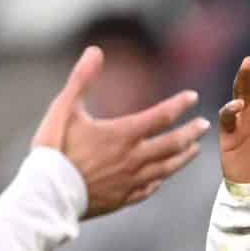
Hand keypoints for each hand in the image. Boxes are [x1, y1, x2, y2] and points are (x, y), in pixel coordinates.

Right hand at [32, 46, 207, 217]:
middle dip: (190, 132)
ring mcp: (129, 182)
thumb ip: (82, 78)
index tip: (192, 97)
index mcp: (123, 134)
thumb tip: (95, 50)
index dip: (179, 104)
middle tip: (204, 125)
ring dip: (183, 157)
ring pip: (166, 169)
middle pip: (172, 144)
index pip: (161, 116)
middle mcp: (132, 158)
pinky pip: (148, 190)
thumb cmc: (53, 150)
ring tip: (194, 150)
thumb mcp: (64, 108)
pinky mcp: (121, 200)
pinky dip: (159, 181)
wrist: (45, 195)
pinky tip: (161, 179)